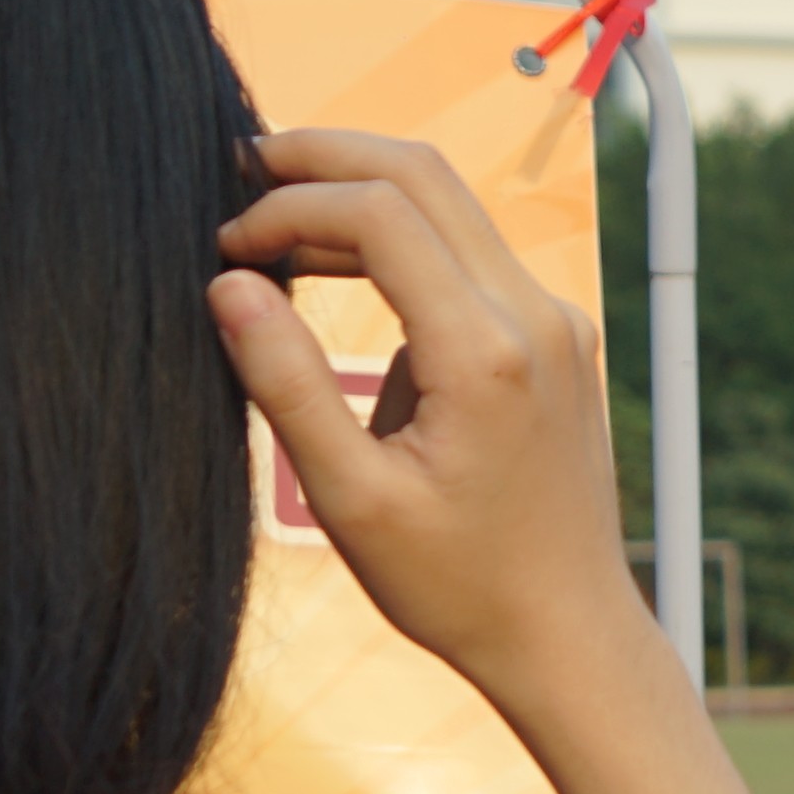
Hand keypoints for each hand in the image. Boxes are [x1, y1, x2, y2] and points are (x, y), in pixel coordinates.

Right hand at [209, 129, 630, 682]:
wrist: (566, 635)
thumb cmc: (458, 586)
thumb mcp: (350, 500)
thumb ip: (286, 384)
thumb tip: (228, 284)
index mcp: (486, 354)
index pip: (381, 213)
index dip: (290, 206)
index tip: (226, 246)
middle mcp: (534, 317)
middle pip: (422, 176)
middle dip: (324, 158)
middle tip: (239, 168)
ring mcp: (554, 321)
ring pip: (449, 205)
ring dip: (358, 196)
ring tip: (271, 224)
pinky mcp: (553, 337)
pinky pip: (469, 252)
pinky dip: (398, 241)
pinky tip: (331, 271)